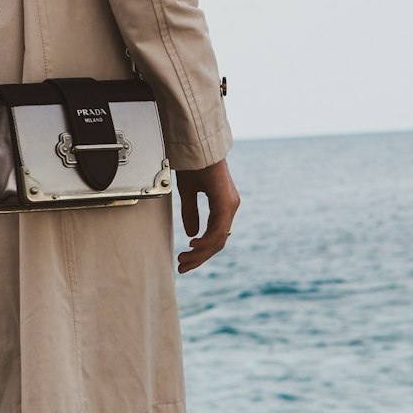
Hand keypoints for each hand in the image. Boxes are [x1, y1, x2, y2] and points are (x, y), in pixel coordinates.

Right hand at [175, 158, 239, 273]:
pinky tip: (193, 246)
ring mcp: (230, 206)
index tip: (185, 259)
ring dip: (200, 253)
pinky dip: (206, 241)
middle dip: (199, 258)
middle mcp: (230, 207)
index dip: (200, 251)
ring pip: (218, 240)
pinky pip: (218, 230)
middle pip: (217, 242)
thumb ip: (191, 212)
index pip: (214, 236)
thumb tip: (192, 234)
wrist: (198, 146)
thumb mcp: (188, 192)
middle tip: (182, 266)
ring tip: (184, 260)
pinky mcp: (227, 203)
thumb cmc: (194, 164)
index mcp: (223, 205)